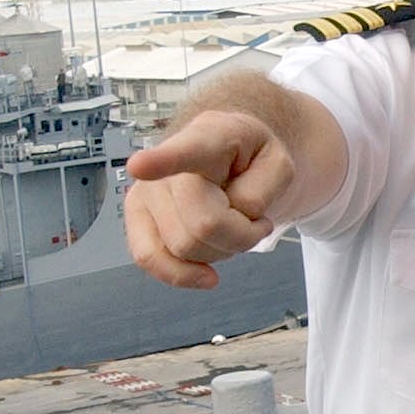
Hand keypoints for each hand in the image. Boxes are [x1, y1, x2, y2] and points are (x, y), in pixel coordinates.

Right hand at [124, 110, 294, 288]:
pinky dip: (185, 274)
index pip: (185, 151)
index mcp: (208, 139)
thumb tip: (230, 214)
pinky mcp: (137, 220)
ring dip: (220, 249)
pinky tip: (207, 272)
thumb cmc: (248, 160)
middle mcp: (168, 164)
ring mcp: (147, 192)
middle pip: (204, 224)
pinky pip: (151, 260)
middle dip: (240, 234)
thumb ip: (262, 190)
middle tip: (252, 219)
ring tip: (229, 225)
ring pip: (185, 248)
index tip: (139, 165)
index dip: (161, 161)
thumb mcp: (277, 165)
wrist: (227, 158)